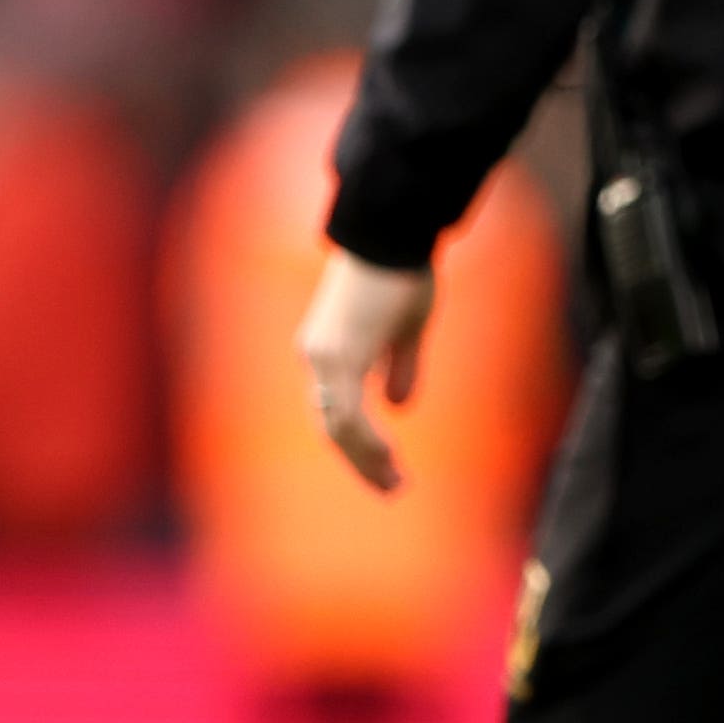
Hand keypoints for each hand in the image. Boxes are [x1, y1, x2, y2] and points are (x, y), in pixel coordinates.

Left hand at [296, 251, 435, 493]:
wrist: (390, 235)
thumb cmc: (401, 271)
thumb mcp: (405, 327)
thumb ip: (398, 367)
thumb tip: (397, 406)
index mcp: (329, 350)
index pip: (336, 410)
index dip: (360, 443)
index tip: (386, 466)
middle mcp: (317, 358)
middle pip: (332, 427)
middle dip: (361, 462)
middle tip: (391, 487)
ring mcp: (324, 359)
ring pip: (338, 427)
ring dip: (366, 460)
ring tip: (393, 484)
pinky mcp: (338, 358)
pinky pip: (348, 415)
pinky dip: (367, 443)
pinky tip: (388, 459)